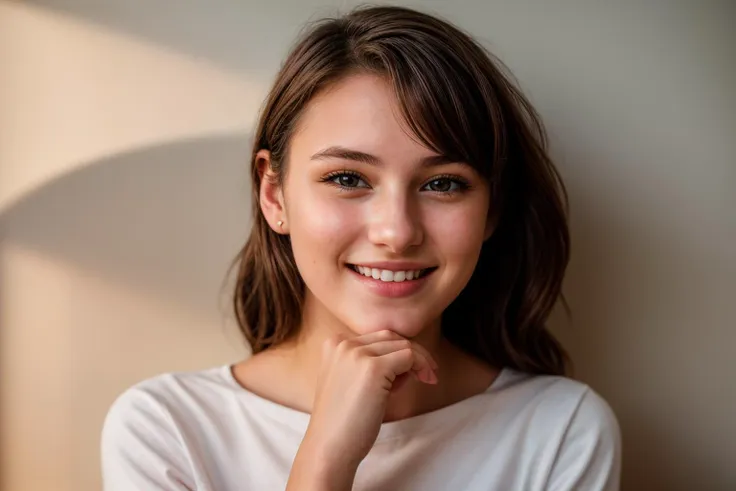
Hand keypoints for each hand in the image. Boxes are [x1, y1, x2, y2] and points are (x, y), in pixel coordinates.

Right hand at [286, 329, 437, 489]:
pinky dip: (421, 366)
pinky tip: (424, 381)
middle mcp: (343, 343)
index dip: (399, 352)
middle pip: (391, 337)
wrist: (330, 448)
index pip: (377, 337)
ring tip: (427, 379)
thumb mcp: (351, 381)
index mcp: (334, 344)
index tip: (413, 370)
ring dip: (420, 360)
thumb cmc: (344, 421)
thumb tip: (407, 358)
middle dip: (413, 353)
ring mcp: (356, 354)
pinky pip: (409, 357)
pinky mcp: (373, 368)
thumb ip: (371, 364)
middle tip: (428, 373)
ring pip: (402, 345)